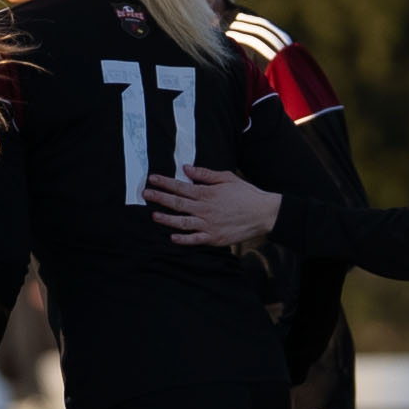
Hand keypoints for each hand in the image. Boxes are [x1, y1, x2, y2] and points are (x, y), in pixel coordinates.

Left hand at [144, 166, 280, 246]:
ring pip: (182, 222)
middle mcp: (205, 209)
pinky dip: (183, 239)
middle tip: (145, 194)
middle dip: (160, 198)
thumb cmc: (246, 194)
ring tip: (154, 215)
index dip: (165, 183)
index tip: (152, 179)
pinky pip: (195, 239)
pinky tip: (172, 237)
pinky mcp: (214, 237)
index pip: (181, 186)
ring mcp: (209, 224)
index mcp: (207, 193)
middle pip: (177, 203)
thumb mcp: (227, 178)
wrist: (264, 213)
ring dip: (166, 219)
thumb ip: (205, 174)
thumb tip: (187, 169)